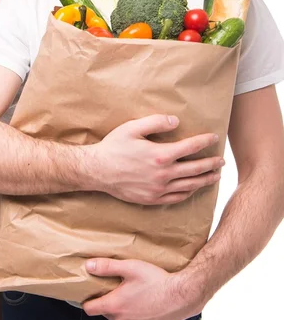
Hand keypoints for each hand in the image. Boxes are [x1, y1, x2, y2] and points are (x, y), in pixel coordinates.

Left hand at [83, 258, 198, 319]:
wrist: (181, 296)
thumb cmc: (156, 281)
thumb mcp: (130, 267)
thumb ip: (107, 267)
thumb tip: (89, 266)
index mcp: (115, 305)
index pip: (90, 308)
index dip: (89, 300)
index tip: (93, 294)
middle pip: (108, 313)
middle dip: (113, 303)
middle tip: (124, 290)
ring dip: (126, 313)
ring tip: (138, 298)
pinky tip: (146, 309)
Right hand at [93, 114, 220, 204]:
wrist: (97, 171)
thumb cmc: (114, 146)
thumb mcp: (132, 128)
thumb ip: (155, 122)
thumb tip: (176, 121)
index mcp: (160, 155)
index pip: (190, 147)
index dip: (205, 142)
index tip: (214, 138)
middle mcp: (163, 174)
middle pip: (196, 169)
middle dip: (212, 164)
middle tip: (222, 161)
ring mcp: (158, 189)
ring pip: (189, 186)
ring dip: (205, 180)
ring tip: (216, 176)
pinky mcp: (152, 199)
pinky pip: (177, 198)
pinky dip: (189, 193)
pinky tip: (194, 189)